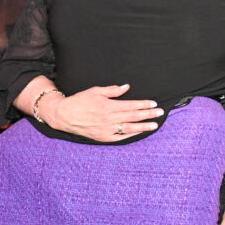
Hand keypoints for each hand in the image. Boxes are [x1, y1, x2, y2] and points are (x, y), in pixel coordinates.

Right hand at [48, 83, 162, 140]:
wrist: (63, 115)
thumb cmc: (79, 101)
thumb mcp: (95, 91)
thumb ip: (112, 90)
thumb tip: (127, 87)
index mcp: (108, 106)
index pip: (131, 105)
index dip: (143, 104)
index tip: (154, 103)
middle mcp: (108, 119)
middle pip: (133, 117)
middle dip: (148, 114)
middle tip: (160, 113)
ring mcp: (106, 130)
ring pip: (129, 129)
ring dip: (143, 126)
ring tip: (154, 125)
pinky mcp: (102, 137)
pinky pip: (120, 137)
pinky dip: (130, 135)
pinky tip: (139, 132)